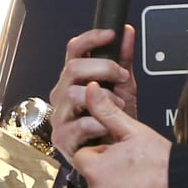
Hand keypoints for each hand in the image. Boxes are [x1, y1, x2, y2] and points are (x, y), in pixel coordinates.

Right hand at [48, 26, 136, 157]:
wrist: (118, 155)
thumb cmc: (116, 122)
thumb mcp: (124, 87)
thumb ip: (124, 59)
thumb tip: (127, 32)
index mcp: (74, 78)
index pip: (74, 49)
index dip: (91, 38)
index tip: (111, 34)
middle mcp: (63, 93)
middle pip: (73, 68)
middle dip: (103, 68)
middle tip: (122, 76)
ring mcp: (60, 115)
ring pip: (73, 94)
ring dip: (103, 99)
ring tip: (118, 106)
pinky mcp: (62, 138)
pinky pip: (77, 125)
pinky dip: (97, 123)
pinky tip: (107, 125)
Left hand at [70, 84, 172, 187]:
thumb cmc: (167, 166)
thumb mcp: (136, 132)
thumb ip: (107, 112)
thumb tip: (90, 90)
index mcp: (95, 169)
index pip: (84, 159)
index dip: (103, 156)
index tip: (120, 159)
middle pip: (94, 185)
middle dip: (108, 180)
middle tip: (134, 177)